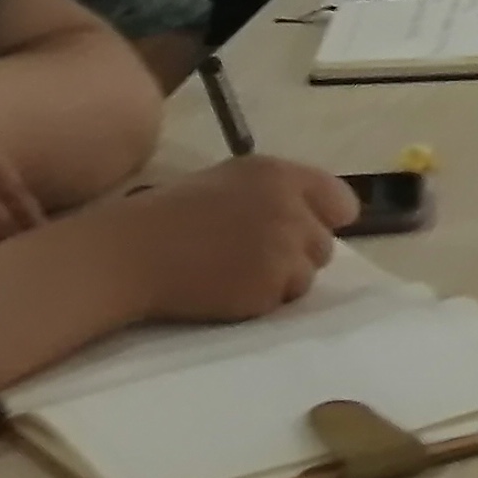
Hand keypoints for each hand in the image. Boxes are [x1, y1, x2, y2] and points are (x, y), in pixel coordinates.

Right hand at [91, 154, 355, 322]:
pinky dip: (260, 300)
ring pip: (306, 277)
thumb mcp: (230, 181)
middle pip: (324, 246)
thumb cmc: (172, 213)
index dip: (324, 220)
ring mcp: (285, 251)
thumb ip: (277, 193)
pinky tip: (227, 289)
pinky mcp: (271, 288)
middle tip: (255, 257)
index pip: (341, 203)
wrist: (136, 252)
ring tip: (236, 273)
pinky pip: (281, 301)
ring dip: (280, 281)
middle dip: (297, 255)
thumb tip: (312, 217)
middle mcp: (293, 209)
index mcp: (281, 175)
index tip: (303, 231)